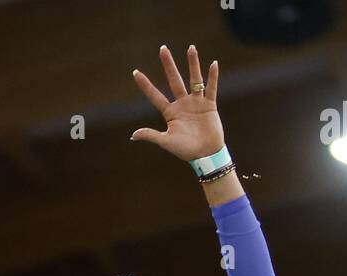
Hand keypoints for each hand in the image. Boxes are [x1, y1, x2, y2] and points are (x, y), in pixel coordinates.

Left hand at [131, 44, 223, 162]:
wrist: (206, 155)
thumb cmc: (186, 151)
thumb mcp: (166, 142)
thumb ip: (151, 135)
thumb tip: (133, 136)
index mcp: (170, 113)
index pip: (155, 96)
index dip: (145, 85)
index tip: (135, 72)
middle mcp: (182, 104)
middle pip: (173, 80)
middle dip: (168, 65)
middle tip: (162, 48)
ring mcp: (196, 103)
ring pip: (194, 79)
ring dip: (193, 64)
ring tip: (190, 48)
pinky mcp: (209, 105)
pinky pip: (211, 88)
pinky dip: (213, 77)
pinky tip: (213, 64)